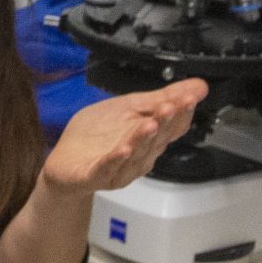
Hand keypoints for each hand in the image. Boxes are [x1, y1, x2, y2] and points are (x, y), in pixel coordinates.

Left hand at [41, 80, 208, 196]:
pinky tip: (123, 149)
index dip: (181, 113)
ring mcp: (119, 168)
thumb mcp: (128, 108)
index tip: (189, 98)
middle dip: (165, 122)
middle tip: (173, 106)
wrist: (64, 163)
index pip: (171, 126)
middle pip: (156, 139)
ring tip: (150, 124)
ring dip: (143, 139)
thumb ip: (161, 98)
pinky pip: (108, 167)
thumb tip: (197, 87)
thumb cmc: (96, 137)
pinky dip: (116, 159)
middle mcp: (139, 155)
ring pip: (136, 153)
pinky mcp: (95, 175)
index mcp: (148, 138)